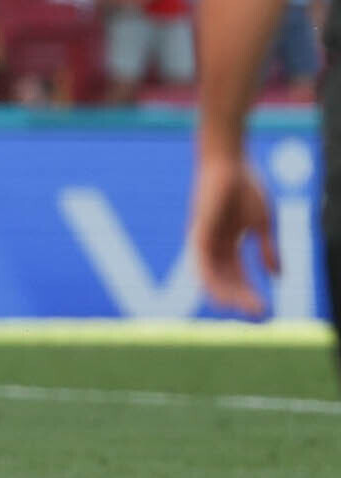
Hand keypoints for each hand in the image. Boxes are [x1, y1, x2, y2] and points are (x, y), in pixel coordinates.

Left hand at [188, 152, 276, 315]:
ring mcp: (203, 239)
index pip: (237, 275)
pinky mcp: (197, 231)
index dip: (249, 293)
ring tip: (243, 310)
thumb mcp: (264, 224)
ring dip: (226, 295)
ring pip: (210, 276)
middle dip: (240, 298)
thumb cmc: (246, 187)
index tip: (265, 310)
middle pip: (224, 280)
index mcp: (227, 243)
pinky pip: (199, 262)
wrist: (231, 162)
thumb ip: (269, 249)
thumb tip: (278, 277)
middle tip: (258, 315)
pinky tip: (220, 295)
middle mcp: (212, 245)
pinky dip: (209, 280)